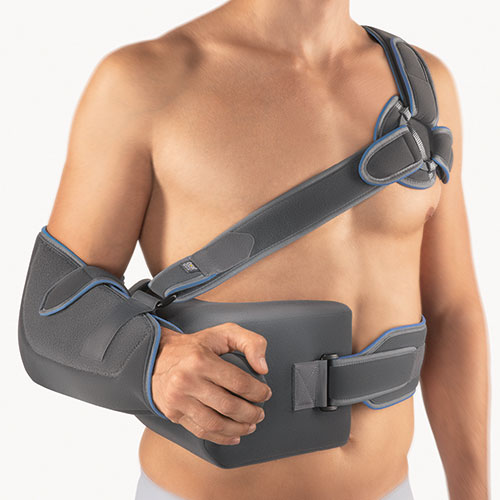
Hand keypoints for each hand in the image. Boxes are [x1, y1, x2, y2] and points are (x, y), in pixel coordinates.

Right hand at [152, 322, 271, 444]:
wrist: (158, 356)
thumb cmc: (196, 346)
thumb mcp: (224, 332)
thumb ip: (250, 342)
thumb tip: (262, 368)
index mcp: (200, 359)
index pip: (238, 382)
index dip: (257, 391)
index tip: (265, 394)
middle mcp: (187, 380)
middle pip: (228, 406)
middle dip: (251, 413)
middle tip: (260, 413)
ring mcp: (178, 399)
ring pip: (215, 423)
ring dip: (239, 428)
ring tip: (250, 425)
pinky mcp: (173, 413)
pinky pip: (201, 431)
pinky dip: (221, 437)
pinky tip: (234, 435)